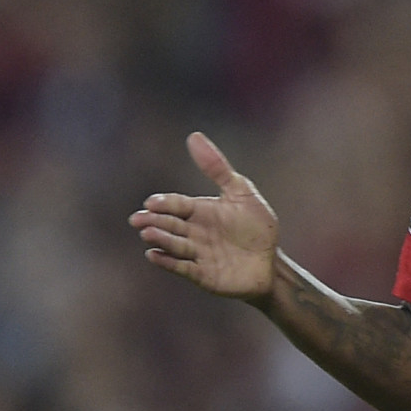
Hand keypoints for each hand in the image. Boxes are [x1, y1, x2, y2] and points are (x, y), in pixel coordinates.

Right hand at [129, 133, 279, 301]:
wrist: (271, 263)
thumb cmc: (257, 228)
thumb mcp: (241, 193)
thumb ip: (218, 168)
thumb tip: (194, 136)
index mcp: (200, 211)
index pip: (177, 205)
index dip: (164, 204)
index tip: (152, 203)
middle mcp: (194, 232)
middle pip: (170, 224)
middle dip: (154, 221)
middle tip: (139, 219)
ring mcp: (196, 254)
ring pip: (173, 245)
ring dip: (160, 239)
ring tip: (148, 233)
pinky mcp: (202, 274)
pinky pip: (182, 267)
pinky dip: (168, 262)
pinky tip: (154, 255)